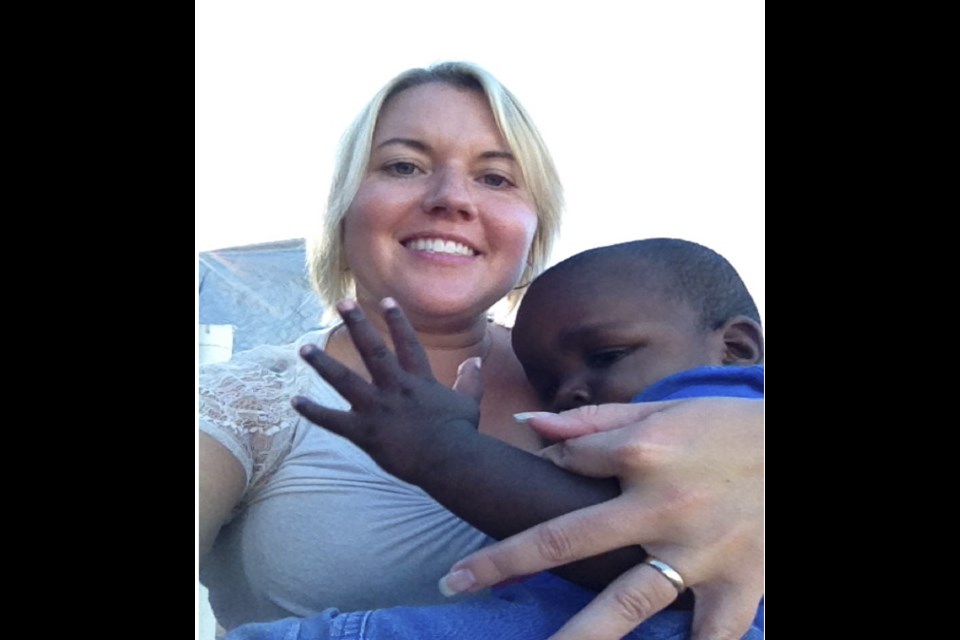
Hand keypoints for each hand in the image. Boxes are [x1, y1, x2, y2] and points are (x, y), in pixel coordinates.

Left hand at [291, 298, 480, 480]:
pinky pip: (333, 421)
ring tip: (304, 348)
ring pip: (345, 380)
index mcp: (419, 381)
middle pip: (373, 350)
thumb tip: (475, 360)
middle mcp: (395, 388)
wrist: (450, 461)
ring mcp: (378, 409)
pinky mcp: (365, 432)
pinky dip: (314, 412)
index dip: (397, 321)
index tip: (386, 300)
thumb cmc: (461, 434)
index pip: (407, 344)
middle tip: (343, 303)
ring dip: (323, 364)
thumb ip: (470, 379)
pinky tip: (295, 402)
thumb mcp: (469, 402)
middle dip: (358, 325)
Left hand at [441, 398, 763, 639]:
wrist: (796, 450)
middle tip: (455, 581)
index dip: (545, 473)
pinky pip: (707, 637)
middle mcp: (663, 505)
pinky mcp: (739, 586)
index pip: (566, 468)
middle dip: (505, 562)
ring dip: (577, 636)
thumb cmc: (725, 428)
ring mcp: (701, 552)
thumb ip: (592, 423)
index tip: (530, 488)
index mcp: (643, 452)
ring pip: (626, 604)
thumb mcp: (663, 410)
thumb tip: (527, 428)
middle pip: (567, 541)